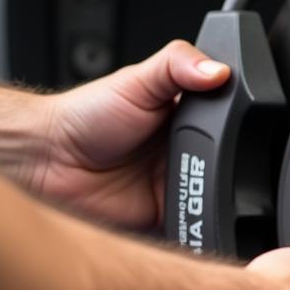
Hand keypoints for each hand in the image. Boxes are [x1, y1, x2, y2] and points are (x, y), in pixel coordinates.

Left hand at [39, 40, 229, 229]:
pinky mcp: (171, 217)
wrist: (48, 163)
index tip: (239, 120)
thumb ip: (176, 65)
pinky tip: (188, 207)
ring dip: (213, 193)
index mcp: (189, 118)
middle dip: (226, 163)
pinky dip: (200, 222)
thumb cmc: (83, 118)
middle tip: (201, 151)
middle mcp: (189, 152)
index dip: (242, 122)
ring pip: (220, 197)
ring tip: (191, 178)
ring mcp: (182, 185)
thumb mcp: (135, 79)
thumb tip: (218, 69)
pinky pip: (198, 225)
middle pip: (232, 163)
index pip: (232, 120)